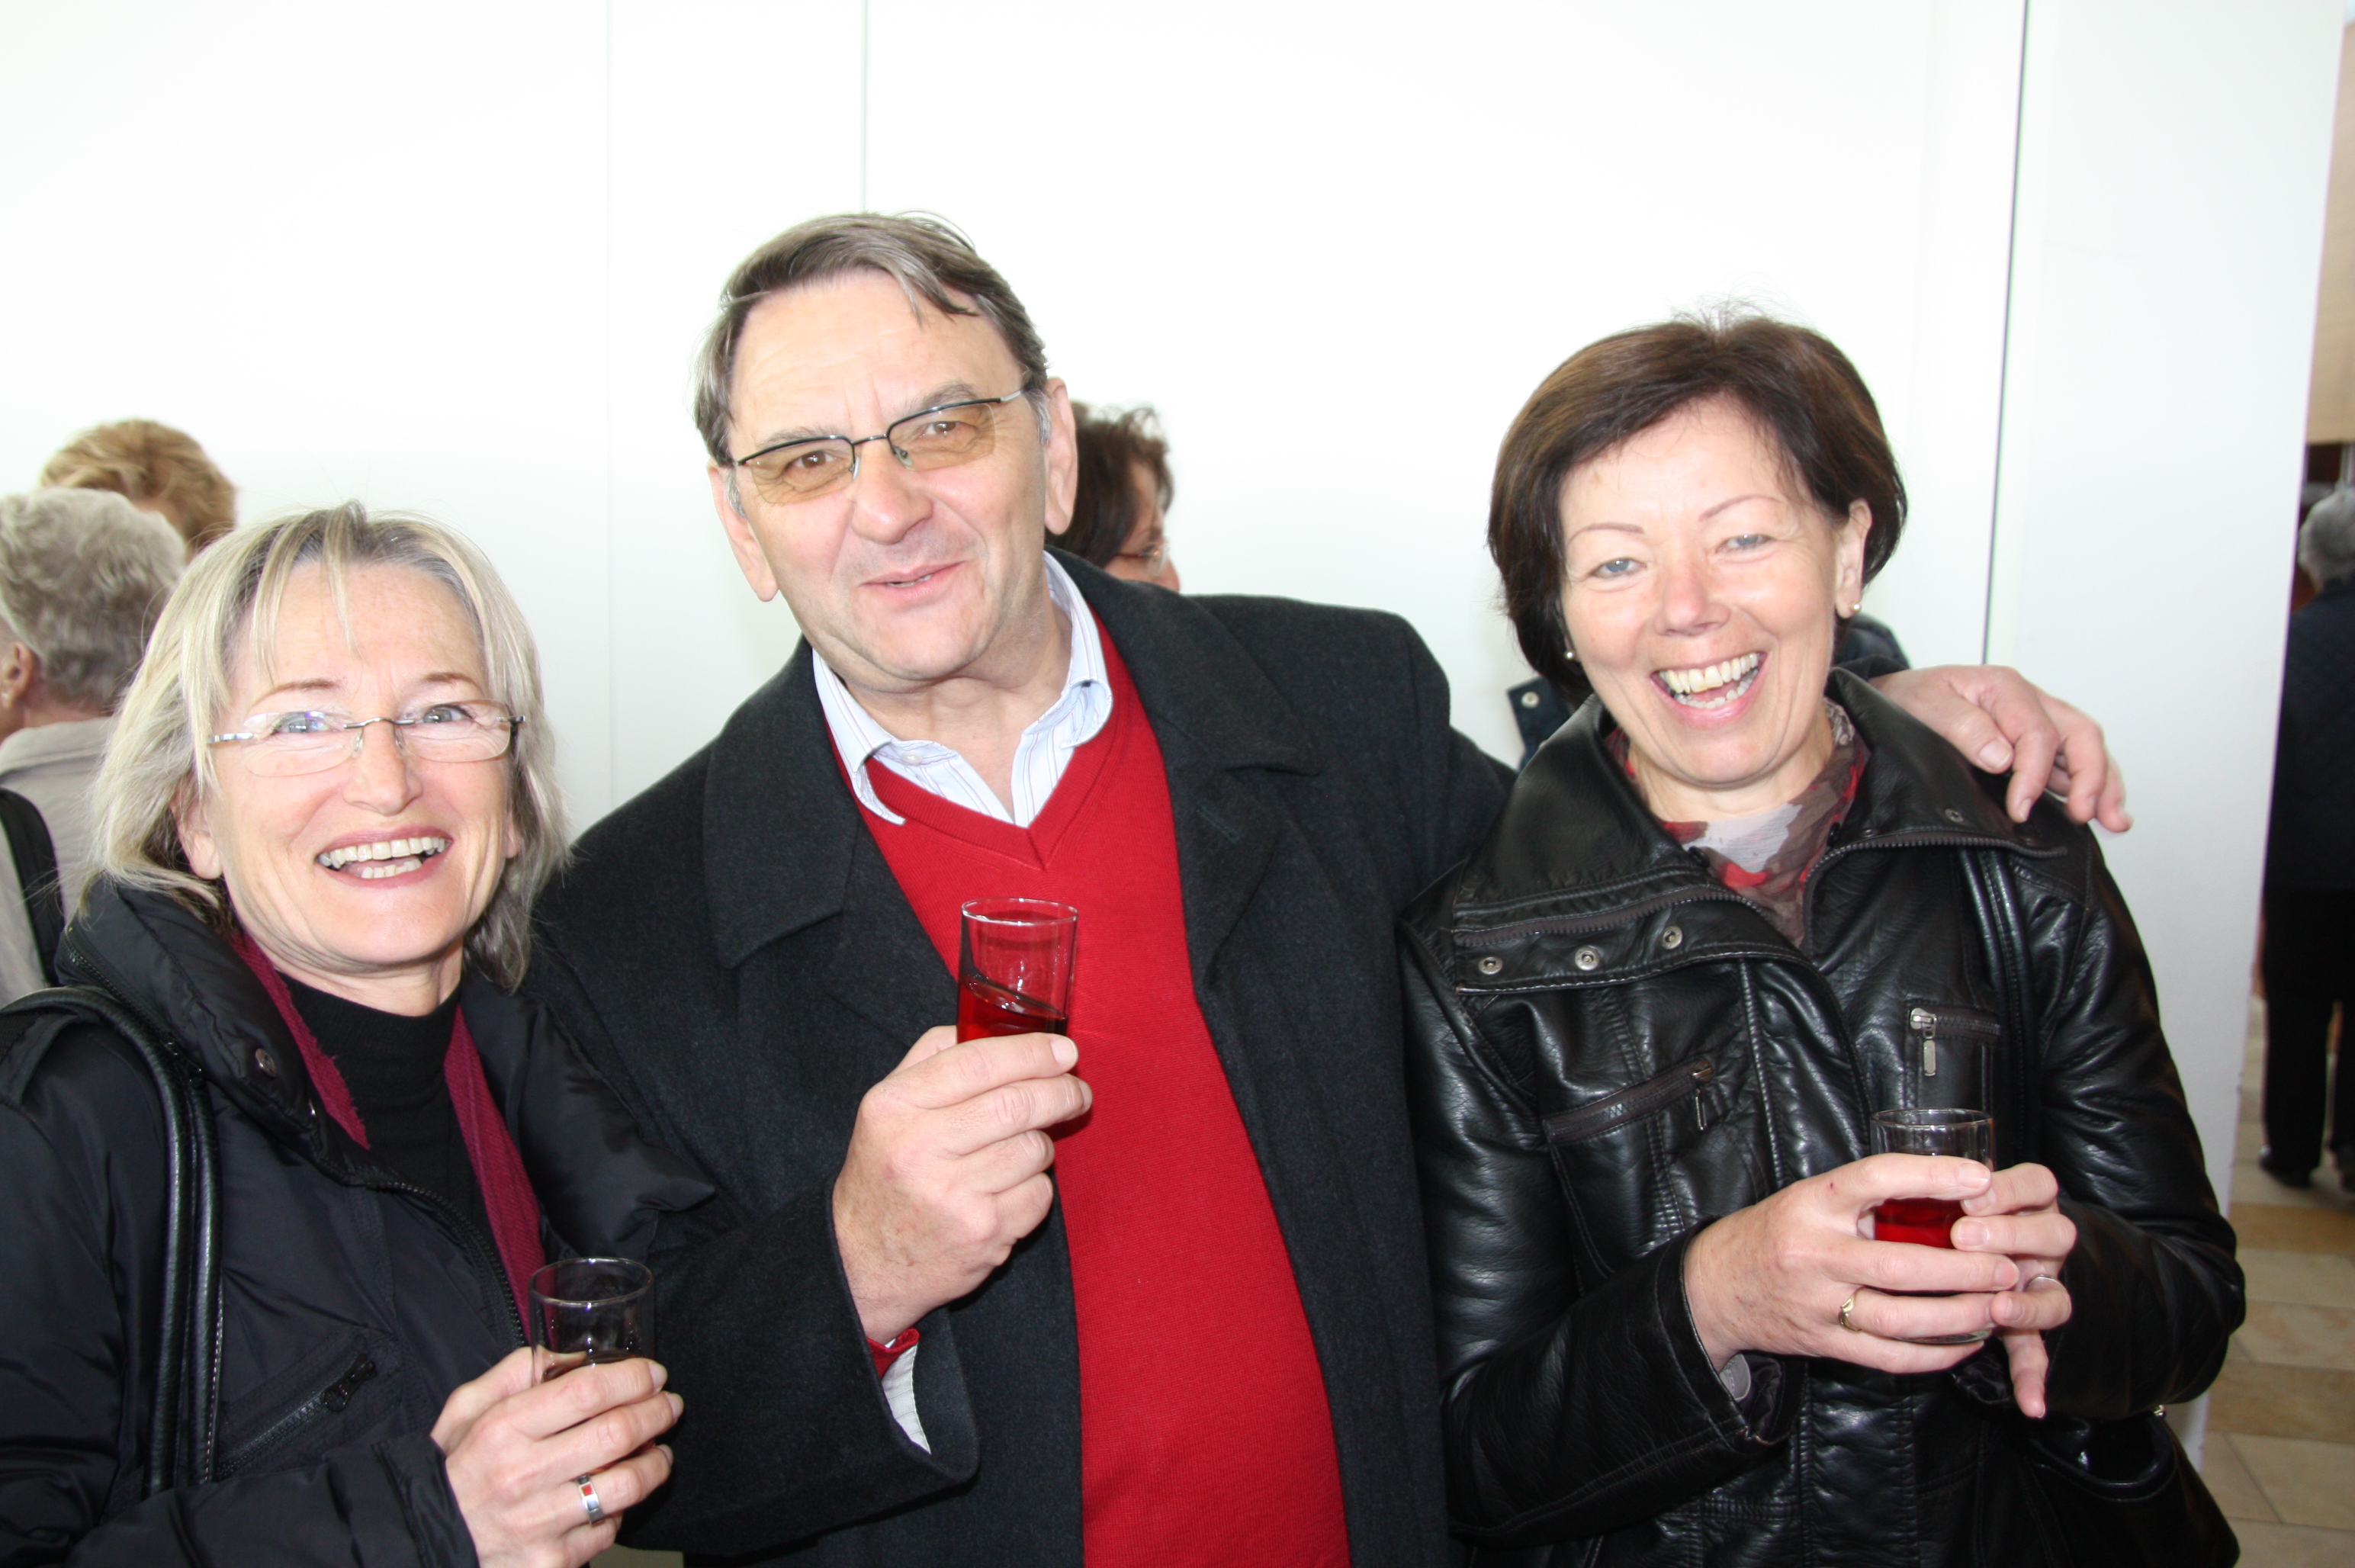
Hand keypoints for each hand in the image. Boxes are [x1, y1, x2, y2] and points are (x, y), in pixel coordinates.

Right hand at [432, 1347, 681, 1567]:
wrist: (421, 1540)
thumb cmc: (453, 1469)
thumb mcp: (465, 1410)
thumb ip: (514, 1373)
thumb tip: (571, 1356)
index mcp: (501, 1430)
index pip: (586, 1392)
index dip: (632, 1378)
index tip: (653, 1373)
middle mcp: (521, 1476)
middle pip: (616, 1434)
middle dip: (657, 1413)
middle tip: (669, 1405)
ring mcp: (537, 1524)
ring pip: (625, 1486)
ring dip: (655, 1464)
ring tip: (659, 1453)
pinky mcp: (549, 1562)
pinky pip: (606, 1531)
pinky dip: (620, 1511)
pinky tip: (615, 1498)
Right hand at [833, 1025, 1092, 1340]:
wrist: (863, 1261)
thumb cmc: (887, 1172)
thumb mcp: (887, 1107)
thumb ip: (934, 1058)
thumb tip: (996, 1028)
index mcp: (895, 1106)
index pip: (978, 1062)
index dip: (1032, 1052)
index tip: (1064, 1051)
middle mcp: (918, 1148)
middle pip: (1016, 1104)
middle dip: (1061, 1093)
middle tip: (1077, 1092)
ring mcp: (952, 1196)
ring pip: (1034, 1149)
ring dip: (1040, 1145)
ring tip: (1018, 1151)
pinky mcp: (982, 1234)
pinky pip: (1039, 1194)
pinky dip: (1035, 1188)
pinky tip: (1007, 1192)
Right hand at [1684, 1154, 2022, 1373]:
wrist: (1715, 1286)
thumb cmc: (1776, 1233)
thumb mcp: (1809, 1199)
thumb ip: (1865, 1198)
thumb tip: (1947, 1188)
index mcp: (1811, 1203)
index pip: (1876, 1179)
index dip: (1932, 1176)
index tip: (1982, 1179)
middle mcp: (1813, 1253)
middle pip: (1901, 1265)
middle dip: (1965, 1269)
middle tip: (2008, 1266)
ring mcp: (1817, 1303)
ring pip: (1901, 1319)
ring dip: (1960, 1317)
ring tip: (1998, 1306)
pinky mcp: (1823, 1342)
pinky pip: (1889, 1357)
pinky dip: (1935, 1354)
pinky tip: (1966, 1342)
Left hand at [1872, 666, 2130, 830]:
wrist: (1896, 697)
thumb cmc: (1908, 698)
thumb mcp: (1926, 703)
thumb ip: (1963, 726)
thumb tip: (2002, 757)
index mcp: (2005, 688)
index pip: (2038, 733)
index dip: (2033, 775)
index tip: (2019, 809)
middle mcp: (2029, 701)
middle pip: (2079, 735)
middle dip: (2092, 777)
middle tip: (2087, 815)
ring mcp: (2036, 721)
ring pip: (2085, 749)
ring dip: (2104, 784)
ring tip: (2115, 820)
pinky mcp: (2034, 743)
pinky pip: (2071, 762)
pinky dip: (2092, 784)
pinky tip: (2103, 811)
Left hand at [1951, 1162, 2077, 1416]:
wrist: (1962, 1244)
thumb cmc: (1931, 1209)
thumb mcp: (1932, 1189)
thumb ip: (1927, 1185)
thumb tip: (1918, 1180)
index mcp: (2022, 1200)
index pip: (2038, 1184)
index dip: (2012, 1190)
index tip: (1972, 1195)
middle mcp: (2039, 1244)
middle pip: (2056, 1236)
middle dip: (2011, 1236)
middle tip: (1964, 1236)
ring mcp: (2036, 1286)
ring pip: (2054, 1296)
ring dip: (2027, 1304)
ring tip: (1998, 1307)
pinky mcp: (2022, 1325)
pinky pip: (2033, 1352)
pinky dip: (2032, 1377)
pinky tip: (2031, 1404)